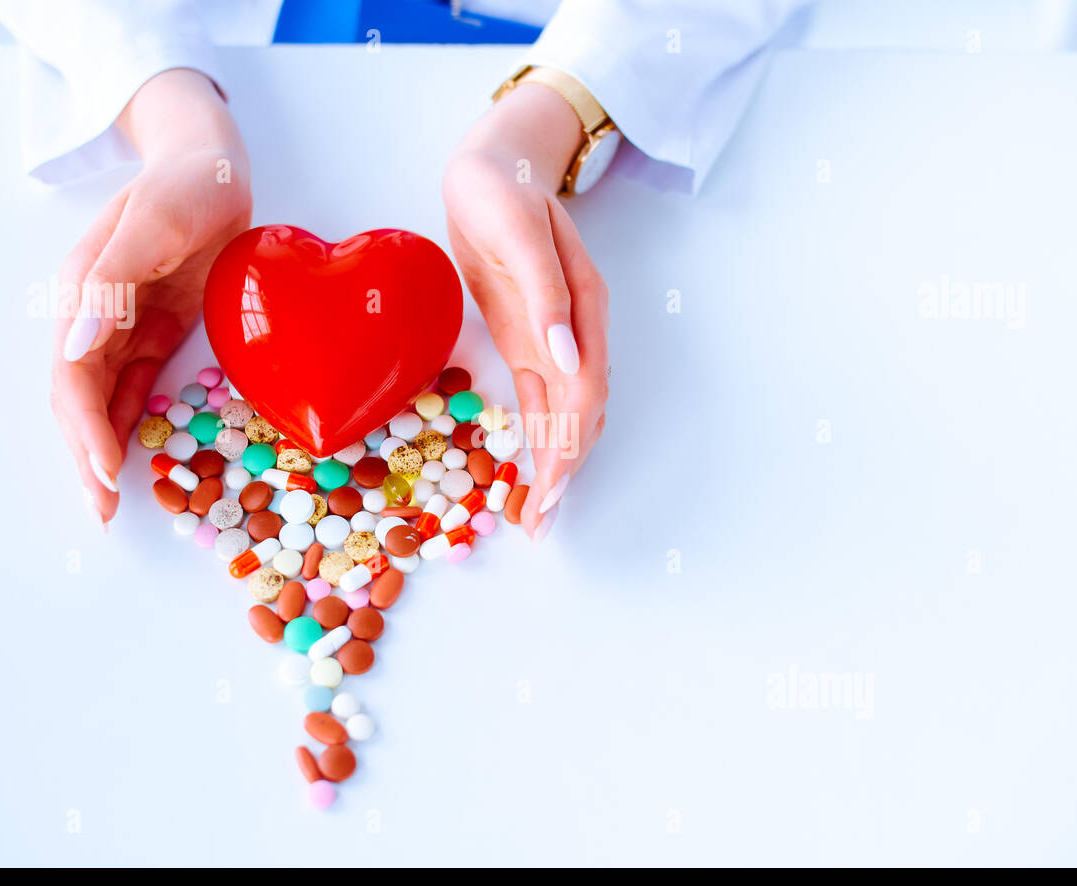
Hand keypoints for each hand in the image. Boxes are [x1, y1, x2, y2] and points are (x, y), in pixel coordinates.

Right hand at [52, 69, 251, 524]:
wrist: (216, 167)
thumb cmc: (184, 185)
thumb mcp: (151, 225)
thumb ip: (111, 285)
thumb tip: (77, 345)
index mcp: (85, 292)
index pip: (73, 376)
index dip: (85, 430)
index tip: (105, 474)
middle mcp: (97, 315)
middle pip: (80, 398)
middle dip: (88, 456)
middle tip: (104, 511)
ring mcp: (125, 324)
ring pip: (104, 399)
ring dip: (104, 448)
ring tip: (110, 502)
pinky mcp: (157, 328)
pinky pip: (136, 384)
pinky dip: (132, 422)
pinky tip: (137, 457)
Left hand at [443, 83, 609, 540]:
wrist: (492, 169)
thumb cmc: (506, 193)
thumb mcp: (524, 236)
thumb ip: (548, 299)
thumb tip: (567, 362)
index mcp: (584, 311)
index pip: (583, 396)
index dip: (569, 449)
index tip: (550, 495)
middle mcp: (575, 334)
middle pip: (578, 417)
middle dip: (563, 474)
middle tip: (541, 526)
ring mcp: (551, 340)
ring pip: (562, 416)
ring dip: (553, 465)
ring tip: (539, 514)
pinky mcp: (527, 340)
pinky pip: (538, 400)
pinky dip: (536, 437)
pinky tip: (531, 468)